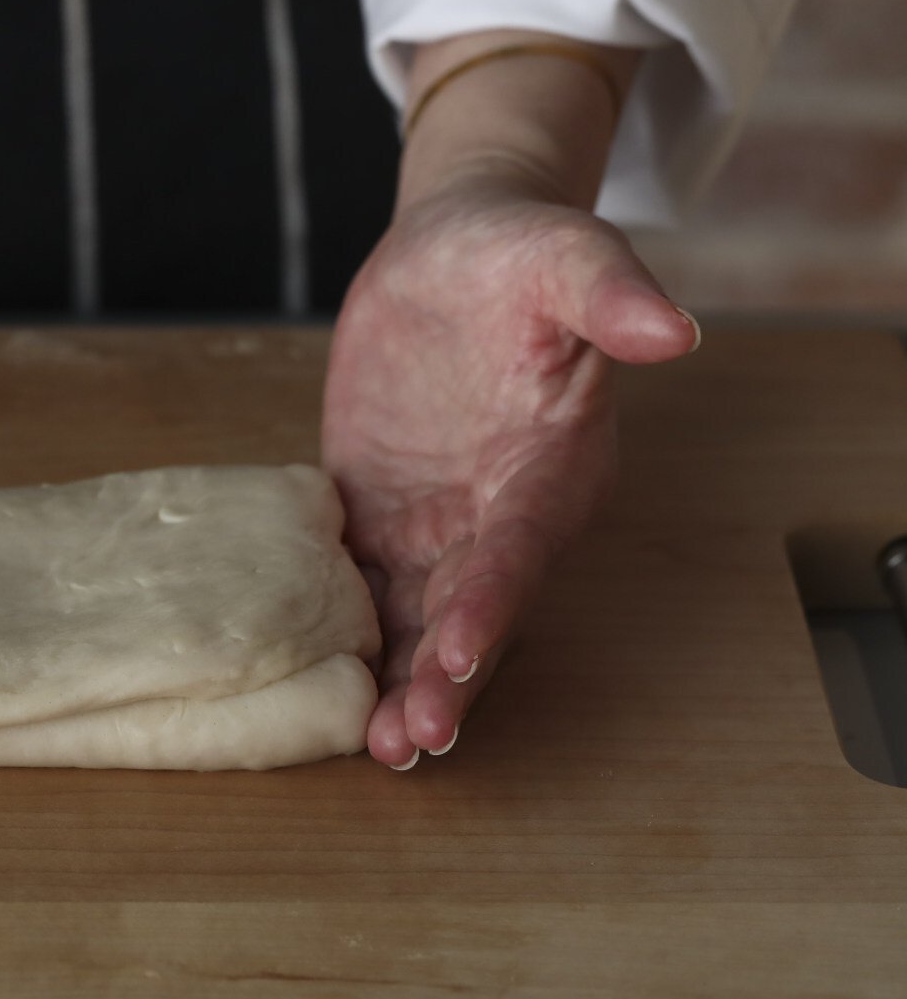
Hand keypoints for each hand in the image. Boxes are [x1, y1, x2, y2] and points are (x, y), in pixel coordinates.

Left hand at [322, 168, 697, 768]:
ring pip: (420, 618)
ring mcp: (438, 522)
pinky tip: (323, 690)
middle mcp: (501, 511)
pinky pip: (362, 586)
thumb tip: (675, 327)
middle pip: (474, 607)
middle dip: (447, 677)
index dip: (491, 599)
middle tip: (411, 740)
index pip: (520, 544)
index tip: (459, 650)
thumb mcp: (563, 251)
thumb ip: (610, 291)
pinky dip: (347, 638)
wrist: (451, 254)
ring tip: (377, 748)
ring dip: (401, 682)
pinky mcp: (379, 515)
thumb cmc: (516, 251)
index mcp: (552, 463)